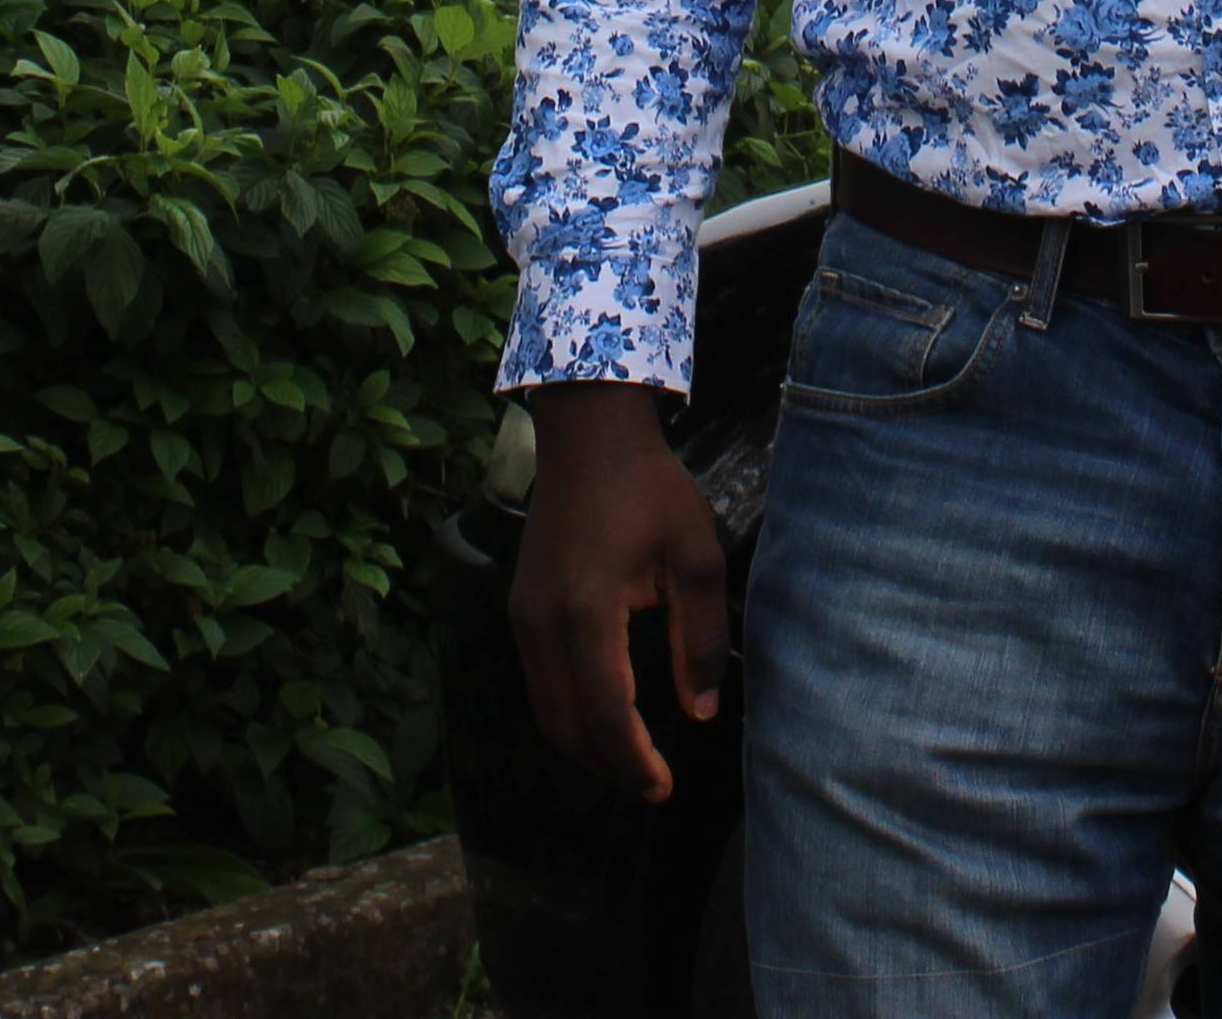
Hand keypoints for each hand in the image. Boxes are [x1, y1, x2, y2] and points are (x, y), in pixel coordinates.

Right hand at [507, 382, 731, 799]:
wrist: (588, 435)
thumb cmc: (650, 489)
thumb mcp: (696, 557)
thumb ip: (700, 638)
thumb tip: (700, 711)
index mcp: (588, 611)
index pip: (607, 713)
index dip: (634, 761)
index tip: (664, 787)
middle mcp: (544, 623)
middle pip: (568, 726)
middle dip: (610, 766)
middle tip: (653, 786)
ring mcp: (524, 617)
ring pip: (546, 711)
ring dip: (586, 746)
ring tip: (632, 761)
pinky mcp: (521, 609)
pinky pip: (539, 683)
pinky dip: (569, 714)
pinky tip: (605, 716)